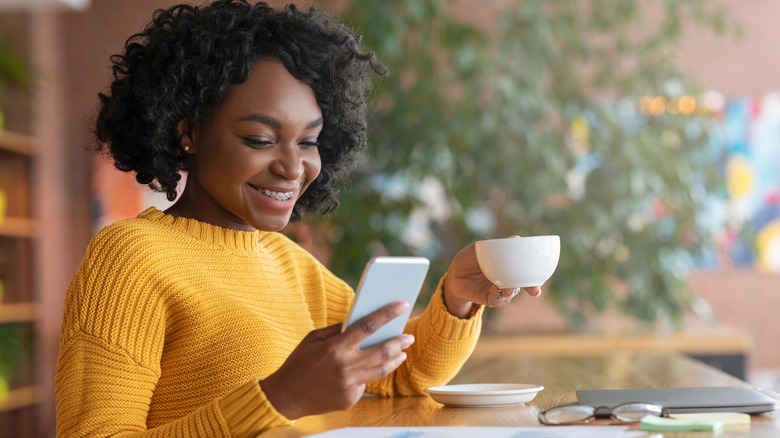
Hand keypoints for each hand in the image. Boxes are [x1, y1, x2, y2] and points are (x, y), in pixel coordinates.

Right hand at [259, 301, 414, 418]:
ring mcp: (349, 385)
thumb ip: (337, 330)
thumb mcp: (313, 339)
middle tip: (409, 336)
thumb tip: (358, 322)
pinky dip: (367, 375)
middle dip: (399, 342)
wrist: (285, 396)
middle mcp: (345, 366)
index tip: (402, 304)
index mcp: (336, 347)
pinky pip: (364, 384)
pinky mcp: (349, 399)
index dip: (387, 314)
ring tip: (401, 352)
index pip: (368, 326)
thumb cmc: (298, 363)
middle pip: (383, 351)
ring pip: (381, 370)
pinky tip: (368, 370)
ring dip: (394, 360)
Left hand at [443, 240, 541, 317]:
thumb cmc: (468, 258)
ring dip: (512, 291)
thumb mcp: (478, 248)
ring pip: (512, 292)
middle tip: (535, 290)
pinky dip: (499, 297)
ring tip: (507, 289)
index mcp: (509, 263)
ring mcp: (500, 288)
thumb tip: (515, 239)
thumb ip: (494, 245)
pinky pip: (499, 300)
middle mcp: (508, 277)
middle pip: (525, 283)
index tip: (541, 273)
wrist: (453, 275)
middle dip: (532, 287)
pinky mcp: (491, 299)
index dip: (537, 271)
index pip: (526, 267)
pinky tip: (496, 291)